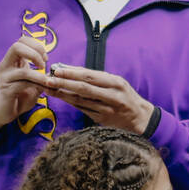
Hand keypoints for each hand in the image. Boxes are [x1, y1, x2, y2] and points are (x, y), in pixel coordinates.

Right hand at [0, 37, 49, 132]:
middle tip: (43, 65)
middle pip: (17, 46)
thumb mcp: (33, 84)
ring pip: (23, 69)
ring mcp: (5, 77)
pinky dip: (37, 85)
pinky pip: (24, 84)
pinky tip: (43, 89)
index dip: (36, 45)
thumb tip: (53, 72)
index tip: (45, 57)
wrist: (3, 114)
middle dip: (35, 53)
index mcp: (12, 60)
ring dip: (39, 75)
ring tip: (46, 81)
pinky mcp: (7, 89)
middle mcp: (6, 65)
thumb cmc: (18, 97)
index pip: (22, 40)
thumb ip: (41, 76)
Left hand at [39, 64, 154, 133]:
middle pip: (83, 88)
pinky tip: (60, 98)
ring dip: (63, 94)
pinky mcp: (102, 120)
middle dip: (64, 83)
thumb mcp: (117, 83)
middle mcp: (112, 96)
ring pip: (80, 101)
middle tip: (48, 79)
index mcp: (116, 83)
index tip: (57, 70)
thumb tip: (71, 69)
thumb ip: (97, 78)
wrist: (141, 119)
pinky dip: (70, 103)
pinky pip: (82, 110)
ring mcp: (107, 109)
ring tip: (49, 88)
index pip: (90, 76)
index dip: (72, 73)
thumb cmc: (126, 97)